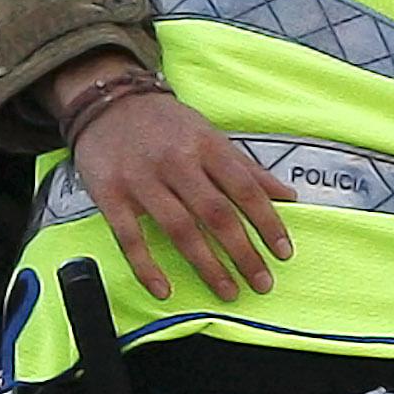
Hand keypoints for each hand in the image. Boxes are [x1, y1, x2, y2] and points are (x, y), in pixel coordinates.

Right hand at [50, 54, 295, 302]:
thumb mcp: (209, 134)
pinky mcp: (110, 194)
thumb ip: (246, 167)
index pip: (244, 188)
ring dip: (207, 265)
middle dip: (243, 253)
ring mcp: (142, 180)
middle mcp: (176, 162)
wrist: (106, 102)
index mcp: (205, 145)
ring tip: (228, 290)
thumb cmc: (164, 123)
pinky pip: (130, 238)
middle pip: (216, 214)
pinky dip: (147, 267)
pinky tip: (164, 289)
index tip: (282, 252)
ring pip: (180, 229)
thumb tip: (287, 196)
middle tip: (261, 282)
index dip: (267, 222)